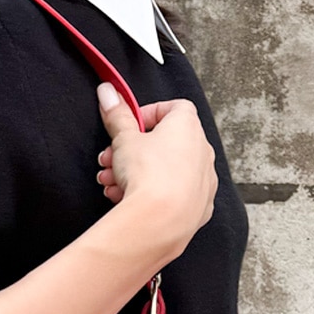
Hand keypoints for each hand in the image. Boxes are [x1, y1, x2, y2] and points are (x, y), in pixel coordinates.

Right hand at [95, 82, 217, 261]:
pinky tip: (134, 202)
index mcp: (188, 126)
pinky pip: (176, 195)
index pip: (172, 108)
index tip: (127, 127)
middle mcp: (202, 150)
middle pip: (164, 143)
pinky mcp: (201, 207)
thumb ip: (117, 114)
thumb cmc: (148, 176)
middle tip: (112, 161)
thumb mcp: (124, 139)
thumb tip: (109, 92)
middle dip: (133, 152)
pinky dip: (156, 196)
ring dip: (139, 175)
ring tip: (114, 185)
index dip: (146, 115)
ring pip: (167, 171)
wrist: (160, 221)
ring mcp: (204, 180)